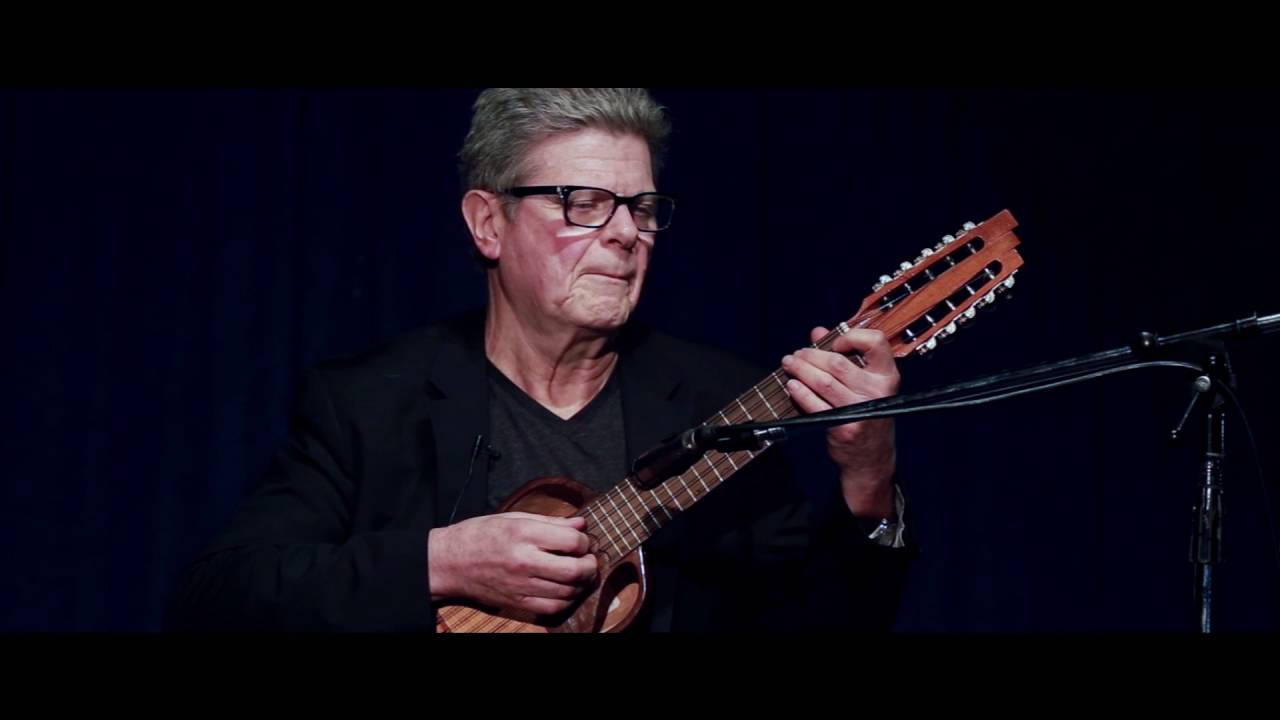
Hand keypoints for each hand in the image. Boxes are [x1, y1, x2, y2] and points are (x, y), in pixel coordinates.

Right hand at [428, 512, 598, 615]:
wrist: (448, 562)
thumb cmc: (479, 534)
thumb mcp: (512, 518)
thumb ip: (549, 522)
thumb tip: (580, 524)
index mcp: (523, 534)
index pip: (571, 541)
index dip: (584, 542)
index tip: (582, 541)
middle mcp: (524, 560)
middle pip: (574, 570)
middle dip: (590, 566)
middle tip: (589, 560)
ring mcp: (521, 584)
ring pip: (567, 591)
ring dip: (581, 584)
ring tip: (579, 575)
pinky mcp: (517, 602)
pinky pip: (552, 607)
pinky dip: (566, 600)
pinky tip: (566, 590)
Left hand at [781, 326, 898, 518]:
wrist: (871, 457)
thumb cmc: (866, 414)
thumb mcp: (865, 384)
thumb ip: (844, 355)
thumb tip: (817, 332)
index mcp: (887, 376)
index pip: (876, 342)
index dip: (851, 336)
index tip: (834, 343)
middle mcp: (877, 392)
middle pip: (837, 363)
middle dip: (811, 355)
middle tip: (796, 354)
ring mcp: (860, 411)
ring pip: (823, 381)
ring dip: (801, 370)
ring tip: (789, 365)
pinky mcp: (843, 427)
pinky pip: (815, 404)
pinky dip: (800, 392)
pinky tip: (792, 386)